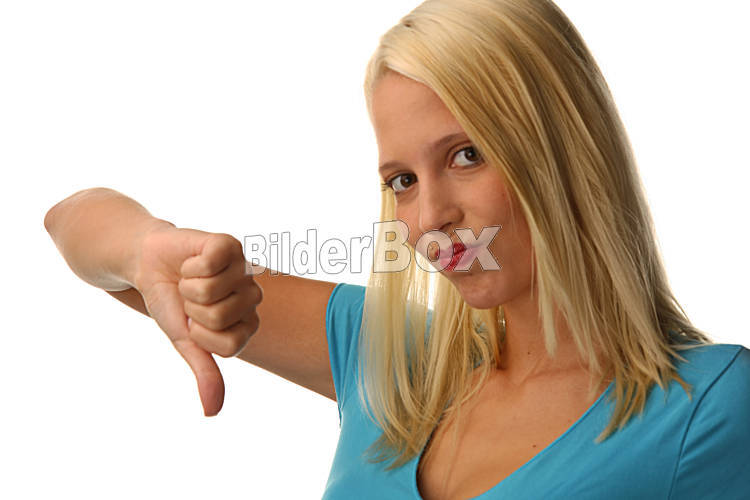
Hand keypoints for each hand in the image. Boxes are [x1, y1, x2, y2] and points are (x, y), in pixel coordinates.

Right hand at [133, 226, 261, 415]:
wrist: (148, 264)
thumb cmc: (171, 303)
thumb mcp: (186, 341)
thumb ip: (205, 372)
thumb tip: (212, 412)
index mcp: (247, 323)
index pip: (229, 346)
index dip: (200, 336)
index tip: (193, 323)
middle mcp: (252, 296)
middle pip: (219, 317)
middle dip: (191, 309)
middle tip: (190, 297)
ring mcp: (243, 268)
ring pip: (212, 290)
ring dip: (188, 285)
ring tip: (189, 278)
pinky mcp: (230, 245)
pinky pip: (210, 262)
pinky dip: (190, 264)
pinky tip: (192, 260)